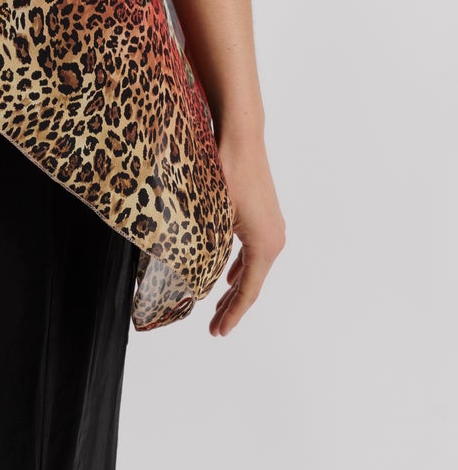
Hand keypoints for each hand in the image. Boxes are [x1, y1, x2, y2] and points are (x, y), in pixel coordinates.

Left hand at [209, 130, 285, 335]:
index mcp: (265, 245)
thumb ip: (209, 250)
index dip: (232, 314)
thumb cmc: (227, 172)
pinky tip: (226, 274)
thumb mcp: (214, 217)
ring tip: (218, 308)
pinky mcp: (264, 214)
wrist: (240, 136)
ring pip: (251, 266)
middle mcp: (274, 238)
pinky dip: (238, 267)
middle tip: (214, 328)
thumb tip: (195, 278)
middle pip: (251, 282)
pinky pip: (251, 251)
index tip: (218, 333)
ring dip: (233, 287)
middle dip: (231, 306)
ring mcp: (271, 225)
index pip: (248, 291)